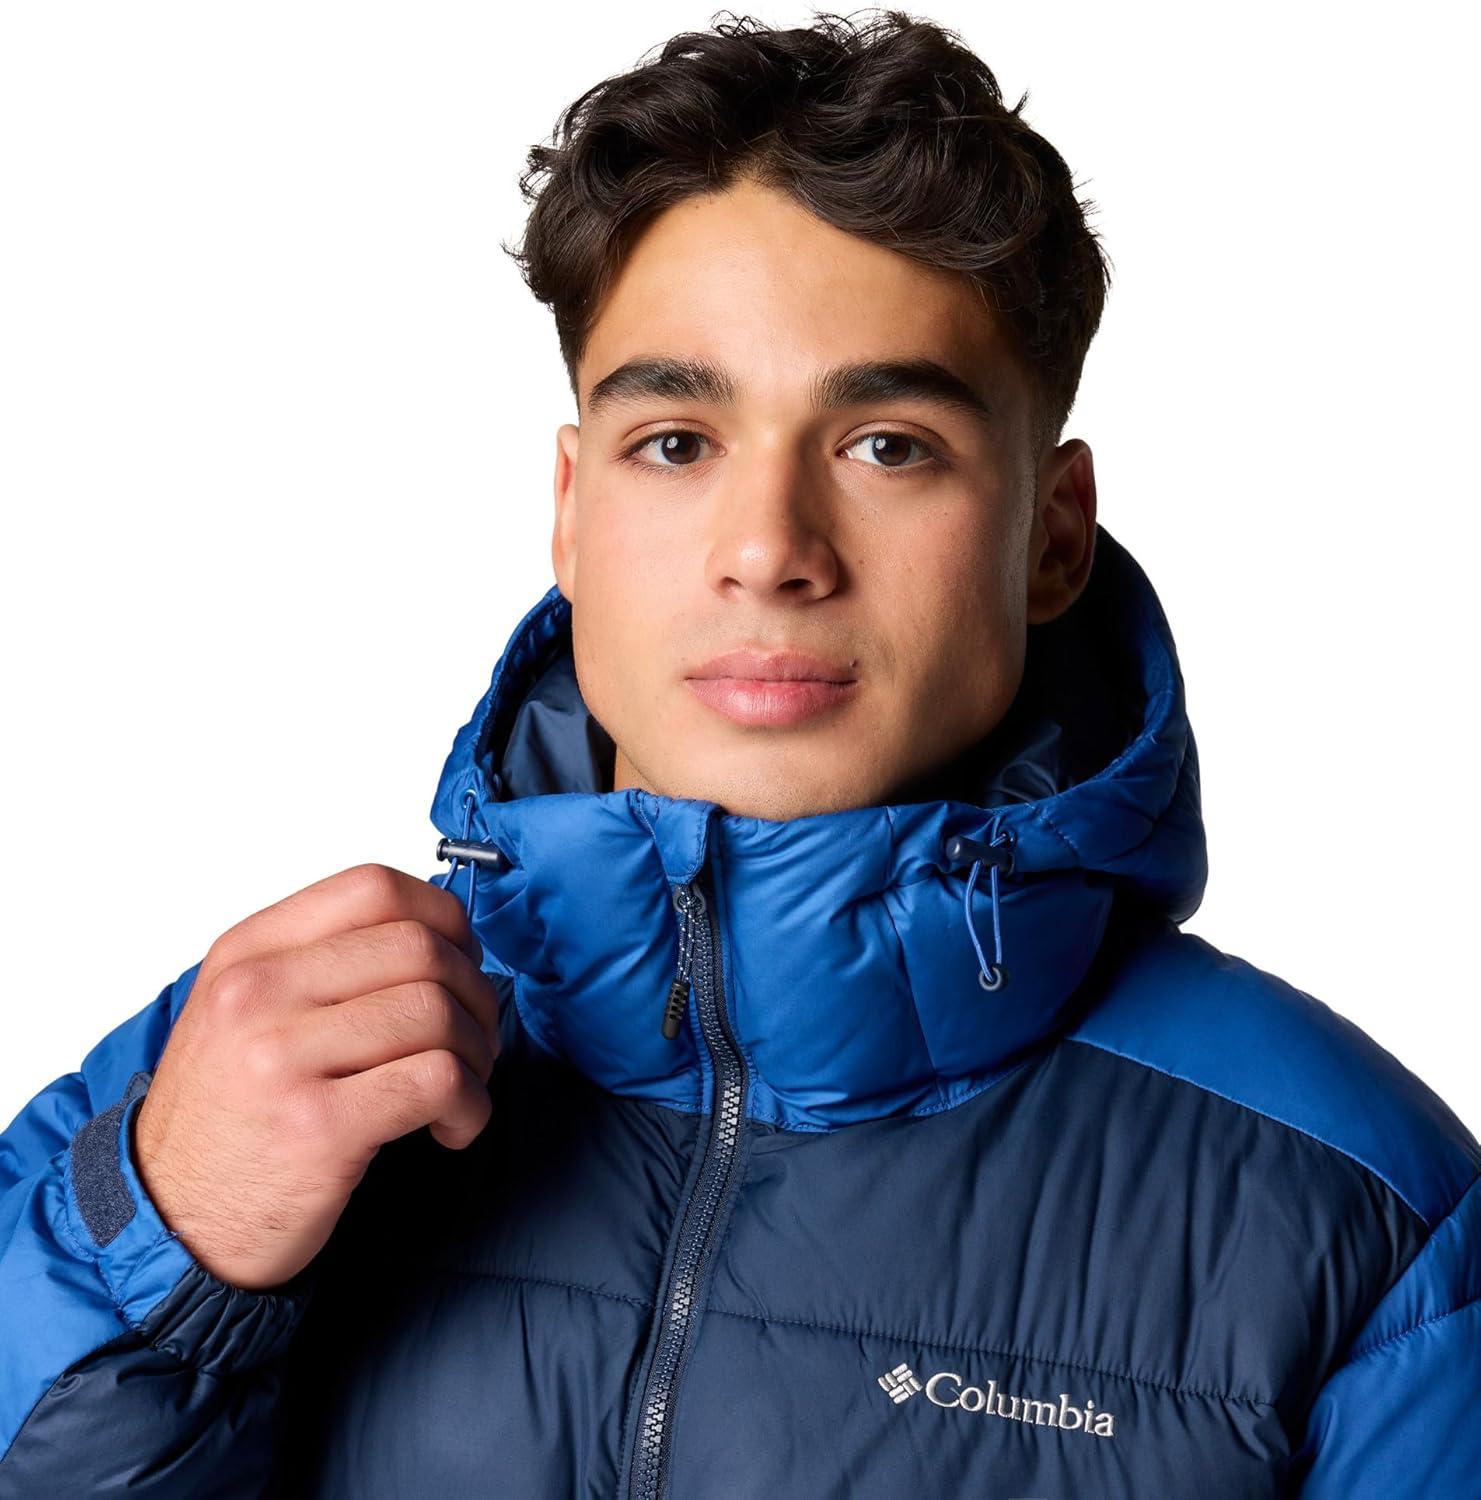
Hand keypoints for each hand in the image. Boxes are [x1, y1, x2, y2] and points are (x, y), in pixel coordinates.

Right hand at [131, 863, 499, 1291]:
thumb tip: (442, 936)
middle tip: (473, 1036)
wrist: (170, 1223)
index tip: (460, 960)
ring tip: (461, 1086)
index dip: (443, 918)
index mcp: (248, 952)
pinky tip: (452, 1126)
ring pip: (436, 1011)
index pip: (374, 888)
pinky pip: (437, 1081)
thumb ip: (325, 962)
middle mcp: (259, 994)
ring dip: (476, 1052)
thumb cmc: (228, 1116)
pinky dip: (470, 1104)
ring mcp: (283, 1059)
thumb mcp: (246, 1011)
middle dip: (474, 992)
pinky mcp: (318, 1128)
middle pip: (420, 948)